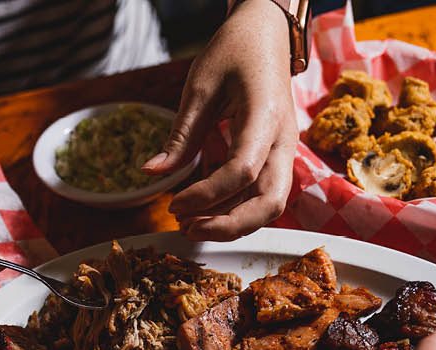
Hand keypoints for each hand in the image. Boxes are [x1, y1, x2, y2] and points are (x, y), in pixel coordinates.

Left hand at [142, 0, 296, 241]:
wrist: (267, 35)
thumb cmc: (235, 51)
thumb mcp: (200, 88)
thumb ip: (181, 135)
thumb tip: (151, 172)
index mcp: (266, 116)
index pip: (242, 171)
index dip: (207, 196)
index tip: (174, 205)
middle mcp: (283, 140)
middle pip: (271, 203)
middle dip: (230, 226)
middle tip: (189, 229)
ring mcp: (283, 151)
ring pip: (269, 204)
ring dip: (232, 222)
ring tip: (189, 224)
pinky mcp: (275, 157)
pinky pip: (261, 193)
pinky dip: (234, 208)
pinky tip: (203, 210)